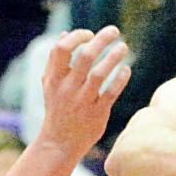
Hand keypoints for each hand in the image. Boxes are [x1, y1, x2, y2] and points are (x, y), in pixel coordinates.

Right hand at [40, 26, 131, 159]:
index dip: (77, 36)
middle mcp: (68, 89)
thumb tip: (64, 33)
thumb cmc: (56, 110)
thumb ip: (55, 60)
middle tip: (115, 31)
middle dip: (102, 39)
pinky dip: (120, 78)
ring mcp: (82, 101)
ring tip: (123, 47)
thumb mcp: (50, 85)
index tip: (90, 34)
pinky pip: (111, 92)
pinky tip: (125, 69)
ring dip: (114, 56)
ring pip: (99, 73)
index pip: (62, 48)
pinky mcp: (96, 113)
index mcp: (54, 79)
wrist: (59, 144)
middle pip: (85, 56)